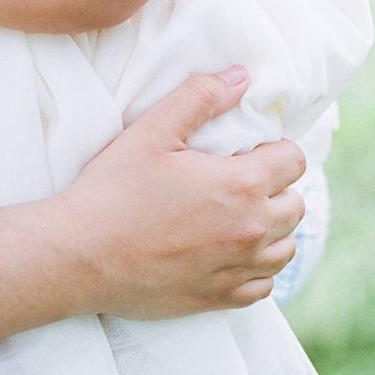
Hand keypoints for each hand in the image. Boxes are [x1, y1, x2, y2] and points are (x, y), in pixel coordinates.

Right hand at [59, 65, 305, 317]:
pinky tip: (231, 257)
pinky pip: (262, 288)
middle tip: (240, 185)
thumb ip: (199, 98)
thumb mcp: (150, 132)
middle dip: (276, 190)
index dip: (274, 151)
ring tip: (240, 221)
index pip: (294, 161)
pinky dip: (255, 272)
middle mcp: (250, 230)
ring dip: (271, 232)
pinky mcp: (217, 298)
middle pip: (294, 206)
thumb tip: (240, 76)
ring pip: (284, 249)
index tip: (248, 153)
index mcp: (241, 185)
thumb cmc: (112, 192)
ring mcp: (236, 269)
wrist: (79, 256)